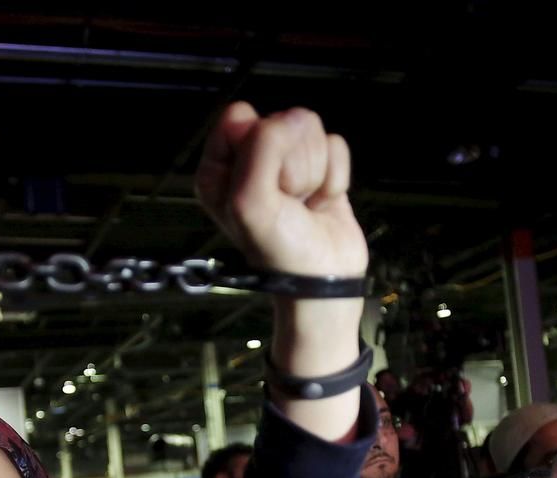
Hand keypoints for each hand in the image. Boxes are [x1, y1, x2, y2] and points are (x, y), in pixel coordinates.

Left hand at [195, 102, 367, 277]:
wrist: (322, 281)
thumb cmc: (278, 249)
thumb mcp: (251, 200)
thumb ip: (261, 148)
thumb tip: (292, 119)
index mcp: (220, 167)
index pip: (241, 116)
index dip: (260, 144)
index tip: (266, 181)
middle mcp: (250, 161)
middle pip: (281, 122)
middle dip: (293, 162)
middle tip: (289, 199)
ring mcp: (287, 164)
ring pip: (310, 131)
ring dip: (315, 171)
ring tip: (305, 203)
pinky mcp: (320, 168)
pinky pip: (335, 146)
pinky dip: (335, 177)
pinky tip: (322, 203)